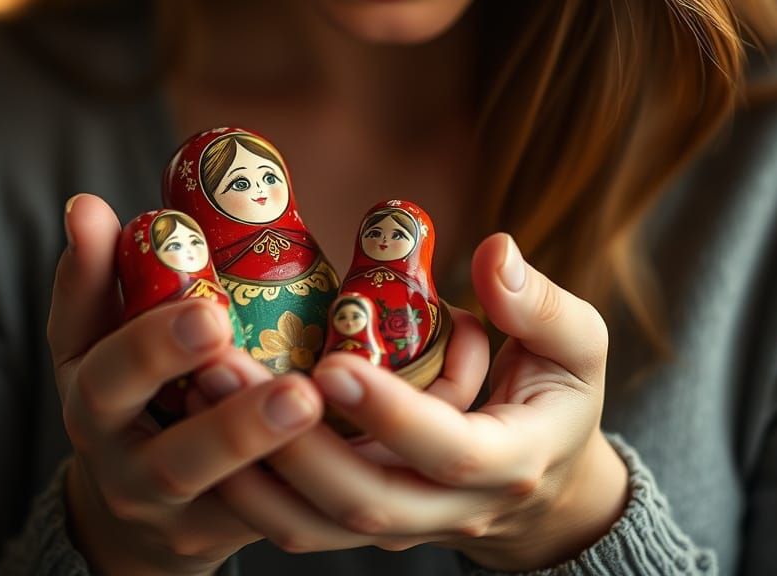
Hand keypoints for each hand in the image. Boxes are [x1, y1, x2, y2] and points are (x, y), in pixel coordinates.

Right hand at [47, 194, 323, 575]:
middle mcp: (129, 467)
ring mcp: (178, 511)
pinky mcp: (222, 532)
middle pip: (176, 459)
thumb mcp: (92, 336)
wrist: (127, 496)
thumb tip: (84, 204)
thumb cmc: (119, 388)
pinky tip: (344, 442)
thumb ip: (91, 275)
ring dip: (270, 452)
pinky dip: (297, 484)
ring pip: (226, 498)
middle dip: (231, 424)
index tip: (209, 311)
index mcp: (94, 403)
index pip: (111, 377)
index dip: (153, 348)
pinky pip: (263, 515)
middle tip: (293, 385)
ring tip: (314, 402)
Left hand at [211, 232, 627, 568]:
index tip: (333, 362)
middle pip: (364, 498)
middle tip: (224, 369)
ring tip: (197, 389)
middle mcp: (450, 508)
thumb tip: (494, 251)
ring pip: (316, 524)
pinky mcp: (366, 521)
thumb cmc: (561, 397)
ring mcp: (403, 523)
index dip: (391, 414)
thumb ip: (542, 304)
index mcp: (511, 460)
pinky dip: (250, 483)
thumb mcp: (579, 347)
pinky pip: (299, 520)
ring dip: (251, 467)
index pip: (447, 450)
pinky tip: (205, 419)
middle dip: (289, 442)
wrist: (547, 489)